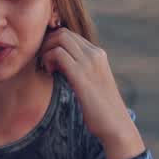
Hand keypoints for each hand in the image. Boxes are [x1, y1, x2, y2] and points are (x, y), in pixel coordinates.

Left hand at [40, 28, 143, 158]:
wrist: (116, 125)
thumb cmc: (101, 109)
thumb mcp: (92, 83)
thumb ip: (80, 70)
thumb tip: (61, 66)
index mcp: (98, 54)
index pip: (70, 35)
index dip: (53, 43)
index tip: (48, 59)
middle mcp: (95, 54)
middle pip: (63, 32)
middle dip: (47, 44)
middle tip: (43, 62)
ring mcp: (89, 63)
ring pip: (59, 38)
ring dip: (46, 51)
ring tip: (46, 68)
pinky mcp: (81, 75)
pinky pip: (58, 54)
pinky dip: (48, 59)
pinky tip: (49, 73)